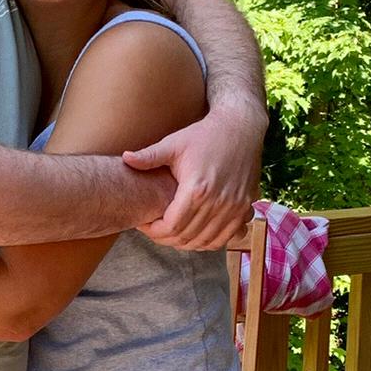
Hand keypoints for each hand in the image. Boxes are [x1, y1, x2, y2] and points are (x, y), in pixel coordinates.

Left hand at [124, 102, 263, 249]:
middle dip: (166, 238)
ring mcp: (234, 208)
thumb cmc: (204, 135)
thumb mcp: (174, 143)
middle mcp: (218, 202)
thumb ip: (149, 156)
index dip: (154, 232)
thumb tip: (125, 159)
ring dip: (186, 243)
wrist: (240, 127)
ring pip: (205, 242)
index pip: (171, 227)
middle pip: (186, 237)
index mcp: (197, 189)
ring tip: (171, 233)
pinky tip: (196, 234)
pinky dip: (208, 242)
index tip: (144, 225)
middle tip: (154, 230)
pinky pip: (226, 238)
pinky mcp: (245, 208)